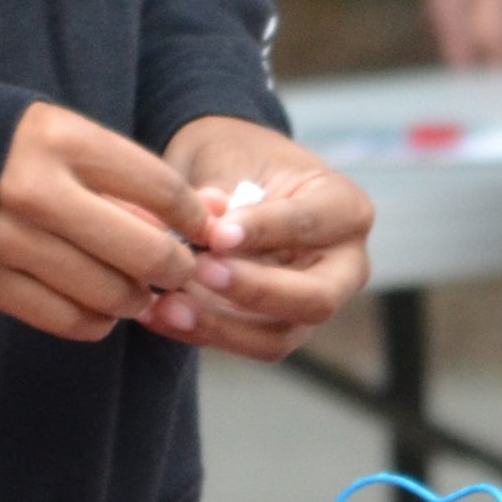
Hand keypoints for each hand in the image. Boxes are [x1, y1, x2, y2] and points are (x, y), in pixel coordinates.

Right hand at [0, 100, 212, 339]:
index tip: (204, 230)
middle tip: (176, 271)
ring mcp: (10, 241)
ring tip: (130, 288)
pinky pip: (68, 319)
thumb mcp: (48, 130)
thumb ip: (117, 172)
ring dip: (134, 299)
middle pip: (145, 252)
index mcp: (59, 139)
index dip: (194, 218)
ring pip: (111, 294)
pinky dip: (94, 320)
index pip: (160, 189)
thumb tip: (202, 215)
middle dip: (174, 270)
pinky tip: (92, 305)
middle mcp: (39, 191)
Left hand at [145, 118, 371, 360]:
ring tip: (167, 304)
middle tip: (198, 270)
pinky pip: (241, 344)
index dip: (264, 231)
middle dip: (253, 290)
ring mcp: (310, 303)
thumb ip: (224, 196)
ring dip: (219, 325)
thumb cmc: (236, 156)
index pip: (311, 225)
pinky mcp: (273, 327)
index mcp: (345, 209)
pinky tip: (156, 313)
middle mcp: (343, 266)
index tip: (216, 233)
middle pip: (315, 299)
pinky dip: (197, 331)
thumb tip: (209, 226)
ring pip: (277, 337)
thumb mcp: (230, 157)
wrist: (226, 173)